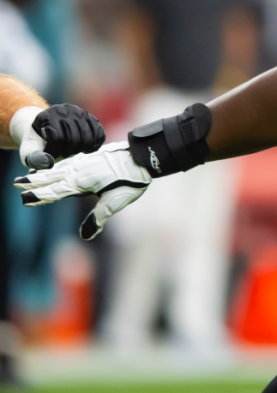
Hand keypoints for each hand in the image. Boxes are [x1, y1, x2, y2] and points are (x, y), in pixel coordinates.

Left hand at [8, 104, 105, 169]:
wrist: (46, 129)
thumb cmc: (38, 142)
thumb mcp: (29, 151)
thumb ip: (34, 158)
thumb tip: (49, 162)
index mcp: (45, 116)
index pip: (57, 138)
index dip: (55, 151)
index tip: (51, 155)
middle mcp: (63, 110)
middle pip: (74, 137)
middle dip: (69, 151)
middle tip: (63, 154)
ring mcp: (79, 112)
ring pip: (88, 136)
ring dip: (81, 149)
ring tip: (72, 151)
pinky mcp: (91, 117)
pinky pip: (99, 134)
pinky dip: (94, 145)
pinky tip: (85, 149)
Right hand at [15, 142, 151, 239]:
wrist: (143, 157)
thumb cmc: (131, 180)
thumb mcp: (115, 203)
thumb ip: (97, 218)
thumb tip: (85, 236)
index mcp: (81, 182)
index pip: (55, 191)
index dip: (39, 195)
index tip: (23, 197)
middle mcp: (79, 170)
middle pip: (52, 177)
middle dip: (35, 181)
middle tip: (16, 182)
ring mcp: (85, 162)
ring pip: (60, 169)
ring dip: (44, 173)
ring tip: (31, 174)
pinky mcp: (92, 157)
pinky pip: (69, 162)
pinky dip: (59, 165)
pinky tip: (58, 166)